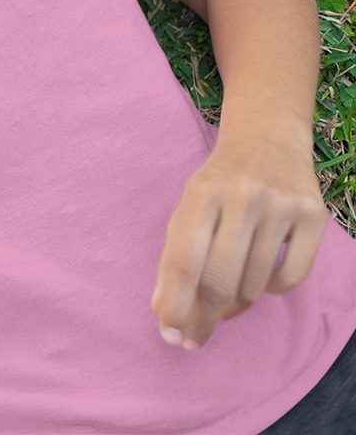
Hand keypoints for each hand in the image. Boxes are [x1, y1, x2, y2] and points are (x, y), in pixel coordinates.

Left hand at [151, 125, 327, 347]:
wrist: (268, 139)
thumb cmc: (219, 182)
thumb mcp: (188, 206)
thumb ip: (175, 256)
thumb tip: (162, 310)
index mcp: (201, 194)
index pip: (184, 262)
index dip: (176, 306)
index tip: (170, 336)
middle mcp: (242, 198)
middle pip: (219, 280)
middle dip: (204, 318)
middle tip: (196, 337)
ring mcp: (281, 206)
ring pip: (254, 284)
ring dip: (236, 306)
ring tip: (225, 304)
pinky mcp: (314, 216)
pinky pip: (291, 278)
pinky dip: (272, 290)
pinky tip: (260, 281)